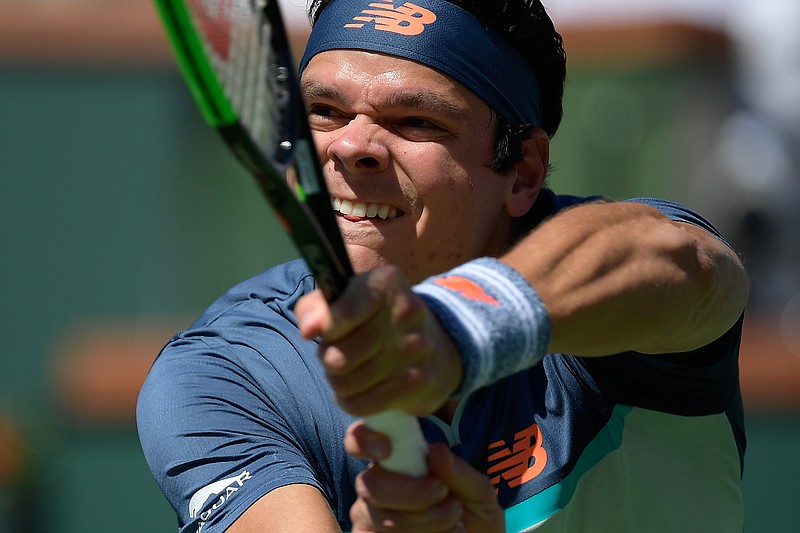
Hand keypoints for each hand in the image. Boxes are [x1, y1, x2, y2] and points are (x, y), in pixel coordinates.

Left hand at [295, 265, 461, 416]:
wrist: (431, 342)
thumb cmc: (372, 318)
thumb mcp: (344, 298)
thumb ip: (316, 307)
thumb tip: (308, 329)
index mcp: (386, 283)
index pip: (345, 313)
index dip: (326, 328)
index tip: (320, 333)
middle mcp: (407, 312)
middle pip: (338, 357)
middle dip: (327, 359)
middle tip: (336, 354)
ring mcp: (417, 348)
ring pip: (347, 383)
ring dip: (338, 382)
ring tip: (348, 372)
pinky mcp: (420, 381)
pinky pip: (363, 404)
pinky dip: (351, 402)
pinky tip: (357, 391)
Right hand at [345, 421, 503, 531]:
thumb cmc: (474, 515)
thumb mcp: (479, 493)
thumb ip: (459, 472)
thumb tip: (435, 450)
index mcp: (396, 460)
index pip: (359, 439)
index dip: (363, 439)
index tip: (386, 449)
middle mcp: (374, 485)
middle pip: (370, 484)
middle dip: (411, 493)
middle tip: (444, 496)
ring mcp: (369, 517)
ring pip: (379, 517)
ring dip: (423, 522)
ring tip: (454, 524)